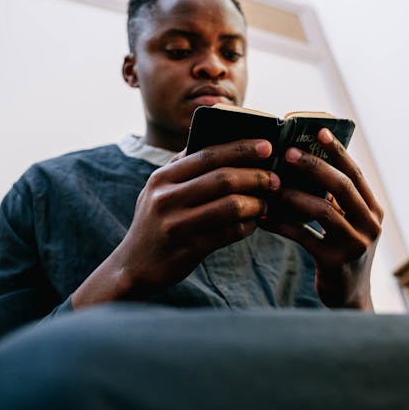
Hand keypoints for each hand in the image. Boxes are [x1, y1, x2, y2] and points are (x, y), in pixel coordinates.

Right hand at [72, 139, 279, 307]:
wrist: (133, 266)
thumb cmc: (156, 222)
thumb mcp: (159, 189)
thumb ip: (185, 167)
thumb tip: (226, 143)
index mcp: (162, 177)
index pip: (208, 153)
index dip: (241, 148)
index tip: (267, 146)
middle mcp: (166, 197)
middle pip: (223, 178)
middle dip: (256, 176)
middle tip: (274, 180)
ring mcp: (176, 224)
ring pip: (231, 205)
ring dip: (256, 203)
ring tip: (265, 203)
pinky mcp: (188, 248)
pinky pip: (229, 233)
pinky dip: (247, 226)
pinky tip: (253, 223)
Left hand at [260, 128, 382, 309]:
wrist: (349, 298)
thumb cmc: (340, 251)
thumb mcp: (347, 223)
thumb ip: (335, 199)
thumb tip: (303, 163)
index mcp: (373, 210)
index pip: (355, 174)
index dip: (338, 151)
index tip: (318, 130)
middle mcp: (370, 225)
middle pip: (342, 187)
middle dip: (314, 166)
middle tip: (288, 152)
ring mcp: (355, 244)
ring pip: (322, 210)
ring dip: (293, 195)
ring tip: (271, 185)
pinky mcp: (334, 262)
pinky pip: (303, 236)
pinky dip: (281, 224)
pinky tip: (262, 217)